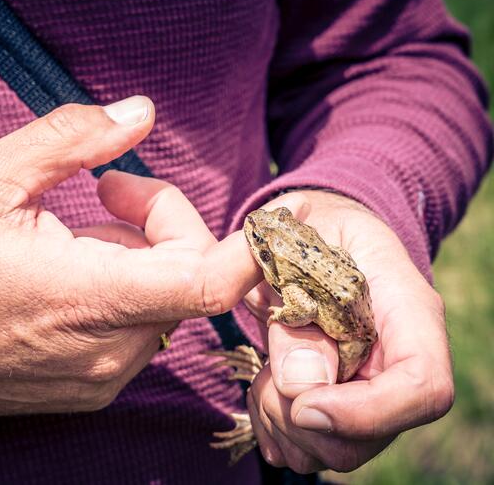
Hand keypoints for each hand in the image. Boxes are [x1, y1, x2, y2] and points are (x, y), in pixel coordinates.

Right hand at [0, 96, 257, 415]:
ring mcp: (103, 376)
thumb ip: (72, 139)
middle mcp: (107, 348)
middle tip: (109, 193)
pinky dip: (128, 293)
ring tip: (79, 238)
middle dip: (165, 224)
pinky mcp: (94, 389)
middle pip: (190, 277)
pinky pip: (143, 329)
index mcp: (86, 296)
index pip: (205, 283)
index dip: (248, 250)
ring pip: (167, 301)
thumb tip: (140, 114)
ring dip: (141, 258)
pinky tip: (78, 278)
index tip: (261, 218)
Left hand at [244, 191, 452, 472]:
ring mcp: (368, 392)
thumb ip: (299, 306)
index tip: (303, 405)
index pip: (422, 387)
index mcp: (406, 314)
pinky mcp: (338, 408)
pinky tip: (263, 390)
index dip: (366, 412)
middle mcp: (394, 364)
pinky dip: (274, 430)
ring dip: (282, 425)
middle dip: (304, 422)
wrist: (316, 235)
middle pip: (370, 436)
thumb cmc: (314, 232)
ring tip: (262, 377)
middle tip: (266, 382)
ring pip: (335, 452)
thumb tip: (300, 385)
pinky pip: (306, 448)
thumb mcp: (299, 247)